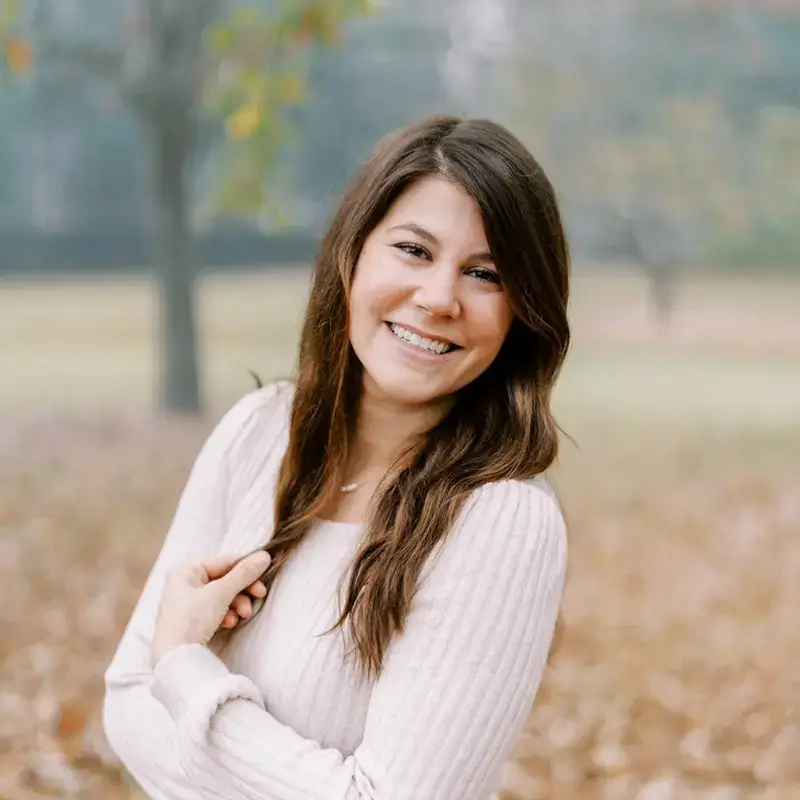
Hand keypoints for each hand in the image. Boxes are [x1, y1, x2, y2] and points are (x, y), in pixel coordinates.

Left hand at [152, 550, 270, 666]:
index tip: (265, 576)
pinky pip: (217, 610)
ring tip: (243, 615)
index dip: (246, 568)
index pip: (225, 561)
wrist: (174, 660)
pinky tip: (228, 624)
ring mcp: (188, 601)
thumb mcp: (221, 593)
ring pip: (223, 596)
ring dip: (237, 604)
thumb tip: (265, 555)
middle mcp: (185, 582)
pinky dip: (227, 615)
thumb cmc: (192, 620)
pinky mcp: (193, 619)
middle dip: (242, 591)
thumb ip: (244, 573)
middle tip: (259, 596)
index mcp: (186, 570)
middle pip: (225, 579)